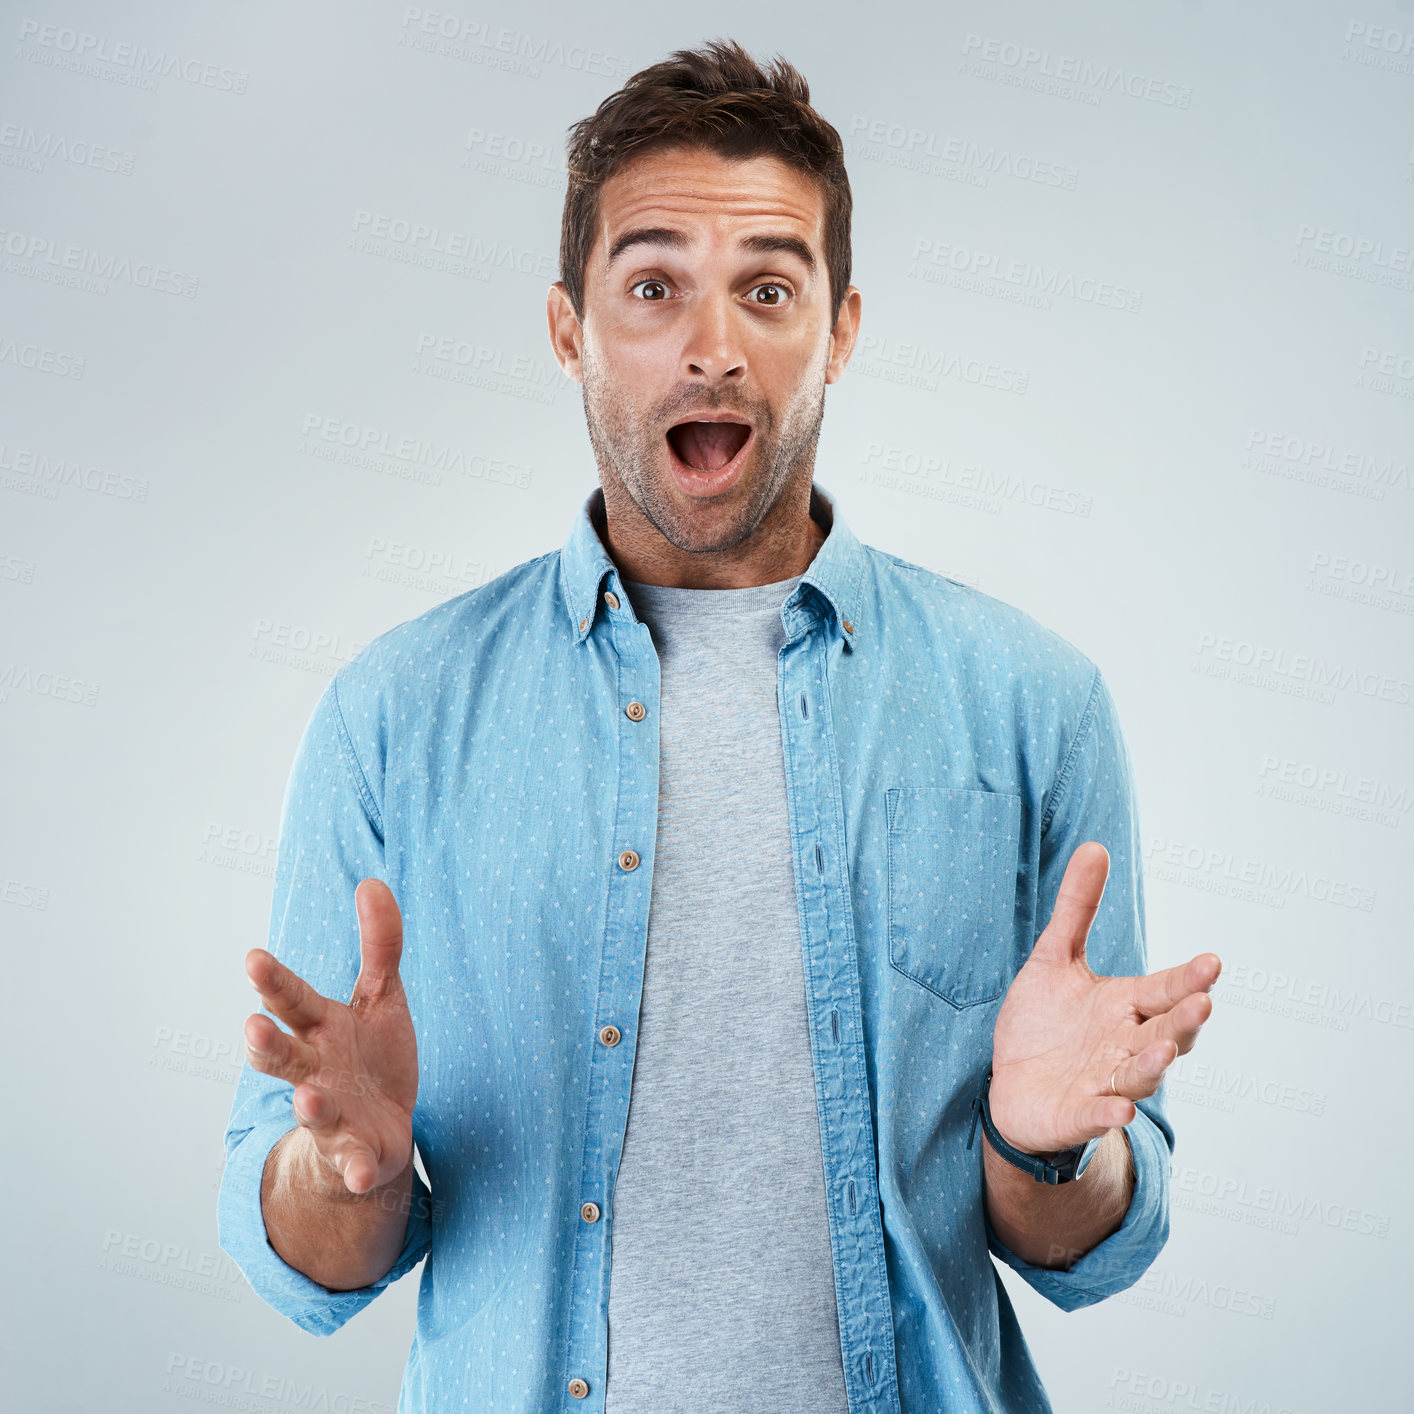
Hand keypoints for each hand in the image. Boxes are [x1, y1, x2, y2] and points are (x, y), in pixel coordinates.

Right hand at [243, 878, 417, 1195]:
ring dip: (309, 1104)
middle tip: (251, 1027)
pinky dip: (353, 1168)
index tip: (253, 958)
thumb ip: (380, 943)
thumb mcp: (382, 996)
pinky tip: (357, 1171)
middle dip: (267, 1045)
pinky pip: (352, 1162)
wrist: (380, 1133)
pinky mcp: (355, 1153)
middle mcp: (316, 1070)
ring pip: (314, 1109)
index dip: (273, 982)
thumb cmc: (373, 1056)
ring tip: (307, 1095)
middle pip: (285, 1057)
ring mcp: (332, 1114)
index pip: (293, 1000)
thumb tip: (373, 881)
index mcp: (321, 1029)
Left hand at [987, 842, 1219, 1156]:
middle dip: (1184, 1020)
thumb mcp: (1055, 957)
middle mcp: (1125, 1045)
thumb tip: (1094, 846)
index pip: (1165, 990)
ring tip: (1165, 1048)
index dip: (1187, 978)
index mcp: (1126, 1006)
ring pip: (1140, 1074)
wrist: (1012, 1084)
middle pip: (1165, 1032)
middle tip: (1202, 1002)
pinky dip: (1109, 1112)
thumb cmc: (1044, 1022)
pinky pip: (1098, 1114)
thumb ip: (1076, 908)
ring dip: (1153, 1063)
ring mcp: (1105, 1082)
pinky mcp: (1077, 1113)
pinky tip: (1121, 1109)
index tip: (1212, 962)